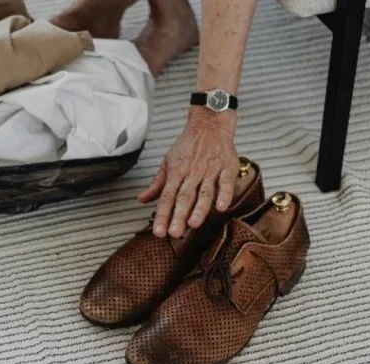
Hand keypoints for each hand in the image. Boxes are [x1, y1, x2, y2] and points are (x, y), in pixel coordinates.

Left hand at [138, 107, 238, 238]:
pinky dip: (224, 194)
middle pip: (184, 197)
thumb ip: (157, 184)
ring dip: (199, 209)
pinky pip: (226, 182)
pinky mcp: (227, 167)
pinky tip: (221, 207)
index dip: (163, 215)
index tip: (158, 232)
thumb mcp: (168, 162)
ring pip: (204, 192)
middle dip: (178, 216)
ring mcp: (210, 170)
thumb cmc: (188, 145)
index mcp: (176, 173)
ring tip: (193, 224)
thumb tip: (141, 200)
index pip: (167, 197)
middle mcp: (192, 173)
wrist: (209, 124)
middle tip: (174, 233)